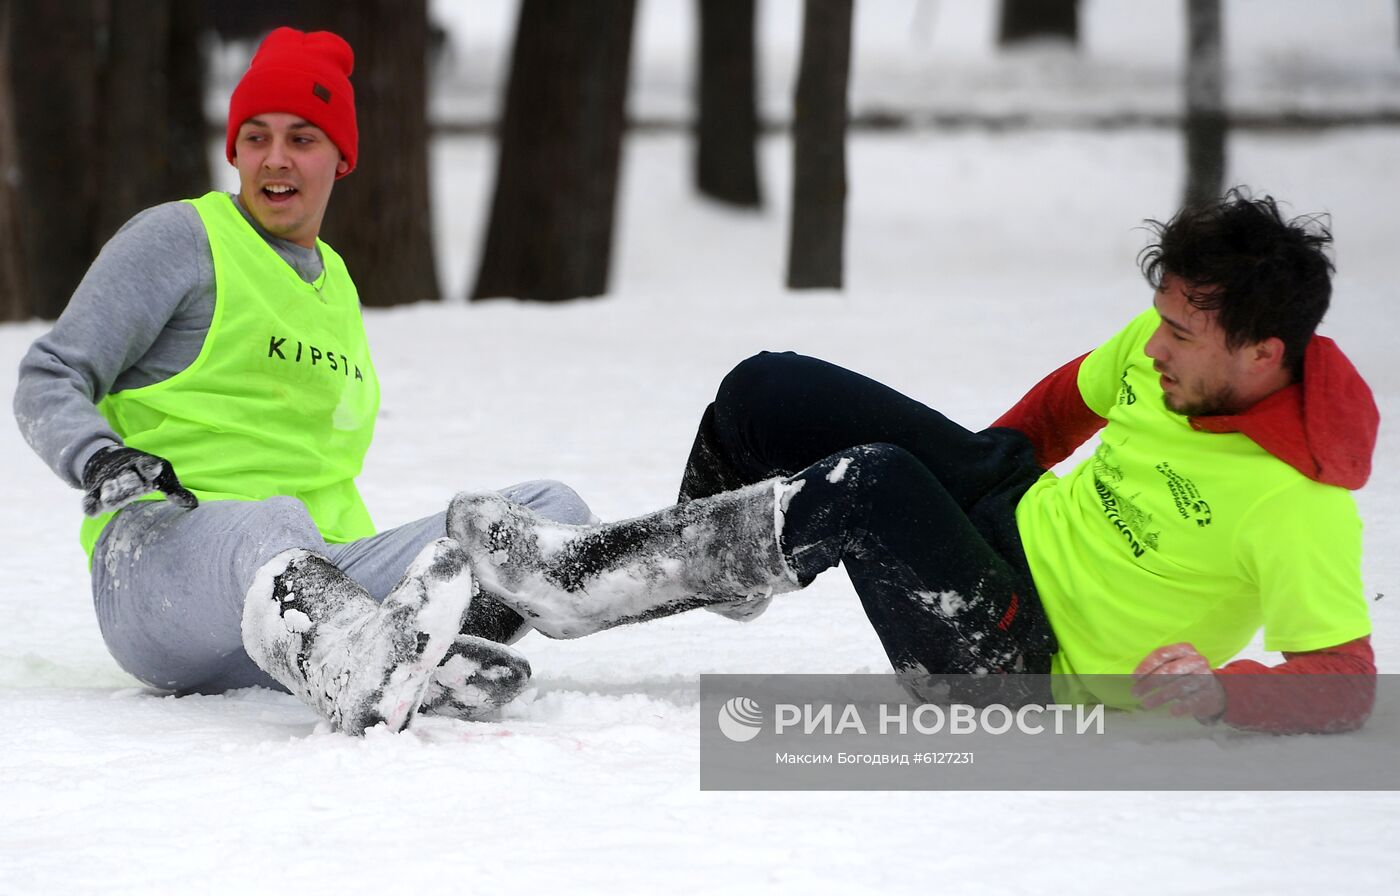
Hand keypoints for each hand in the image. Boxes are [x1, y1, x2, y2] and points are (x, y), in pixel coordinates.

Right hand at [81, 446, 198, 516]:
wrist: (107, 458)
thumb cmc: (142, 470)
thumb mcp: (160, 474)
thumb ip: (174, 489)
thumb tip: (193, 505)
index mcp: (143, 464)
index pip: (148, 465)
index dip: (151, 469)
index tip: (153, 474)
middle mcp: (125, 471)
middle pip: (128, 479)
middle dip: (129, 484)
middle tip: (134, 490)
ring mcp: (108, 480)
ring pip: (108, 487)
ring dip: (110, 494)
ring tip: (110, 503)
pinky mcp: (94, 490)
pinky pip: (91, 497)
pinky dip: (90, 503)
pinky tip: (92, 512)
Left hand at [1131, 642, 1226, 722]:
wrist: (1213, 691)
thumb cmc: (1186, 675)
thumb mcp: (1174, 665)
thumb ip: (1158, 667)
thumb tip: (1136, 677)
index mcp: (1185, 649)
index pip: (1163, 654)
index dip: (1147, 665)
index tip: (1134, 677)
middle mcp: (1196, 660)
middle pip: (1169, 670)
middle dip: (1150, 682)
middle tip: (1135, 692)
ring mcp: (1204, 676)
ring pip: (1178, 687)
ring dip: (1160, 697)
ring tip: (1146, 704)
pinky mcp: (1209, 693)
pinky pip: (1192, 700)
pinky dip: (1181, 707)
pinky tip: (1171, 712)